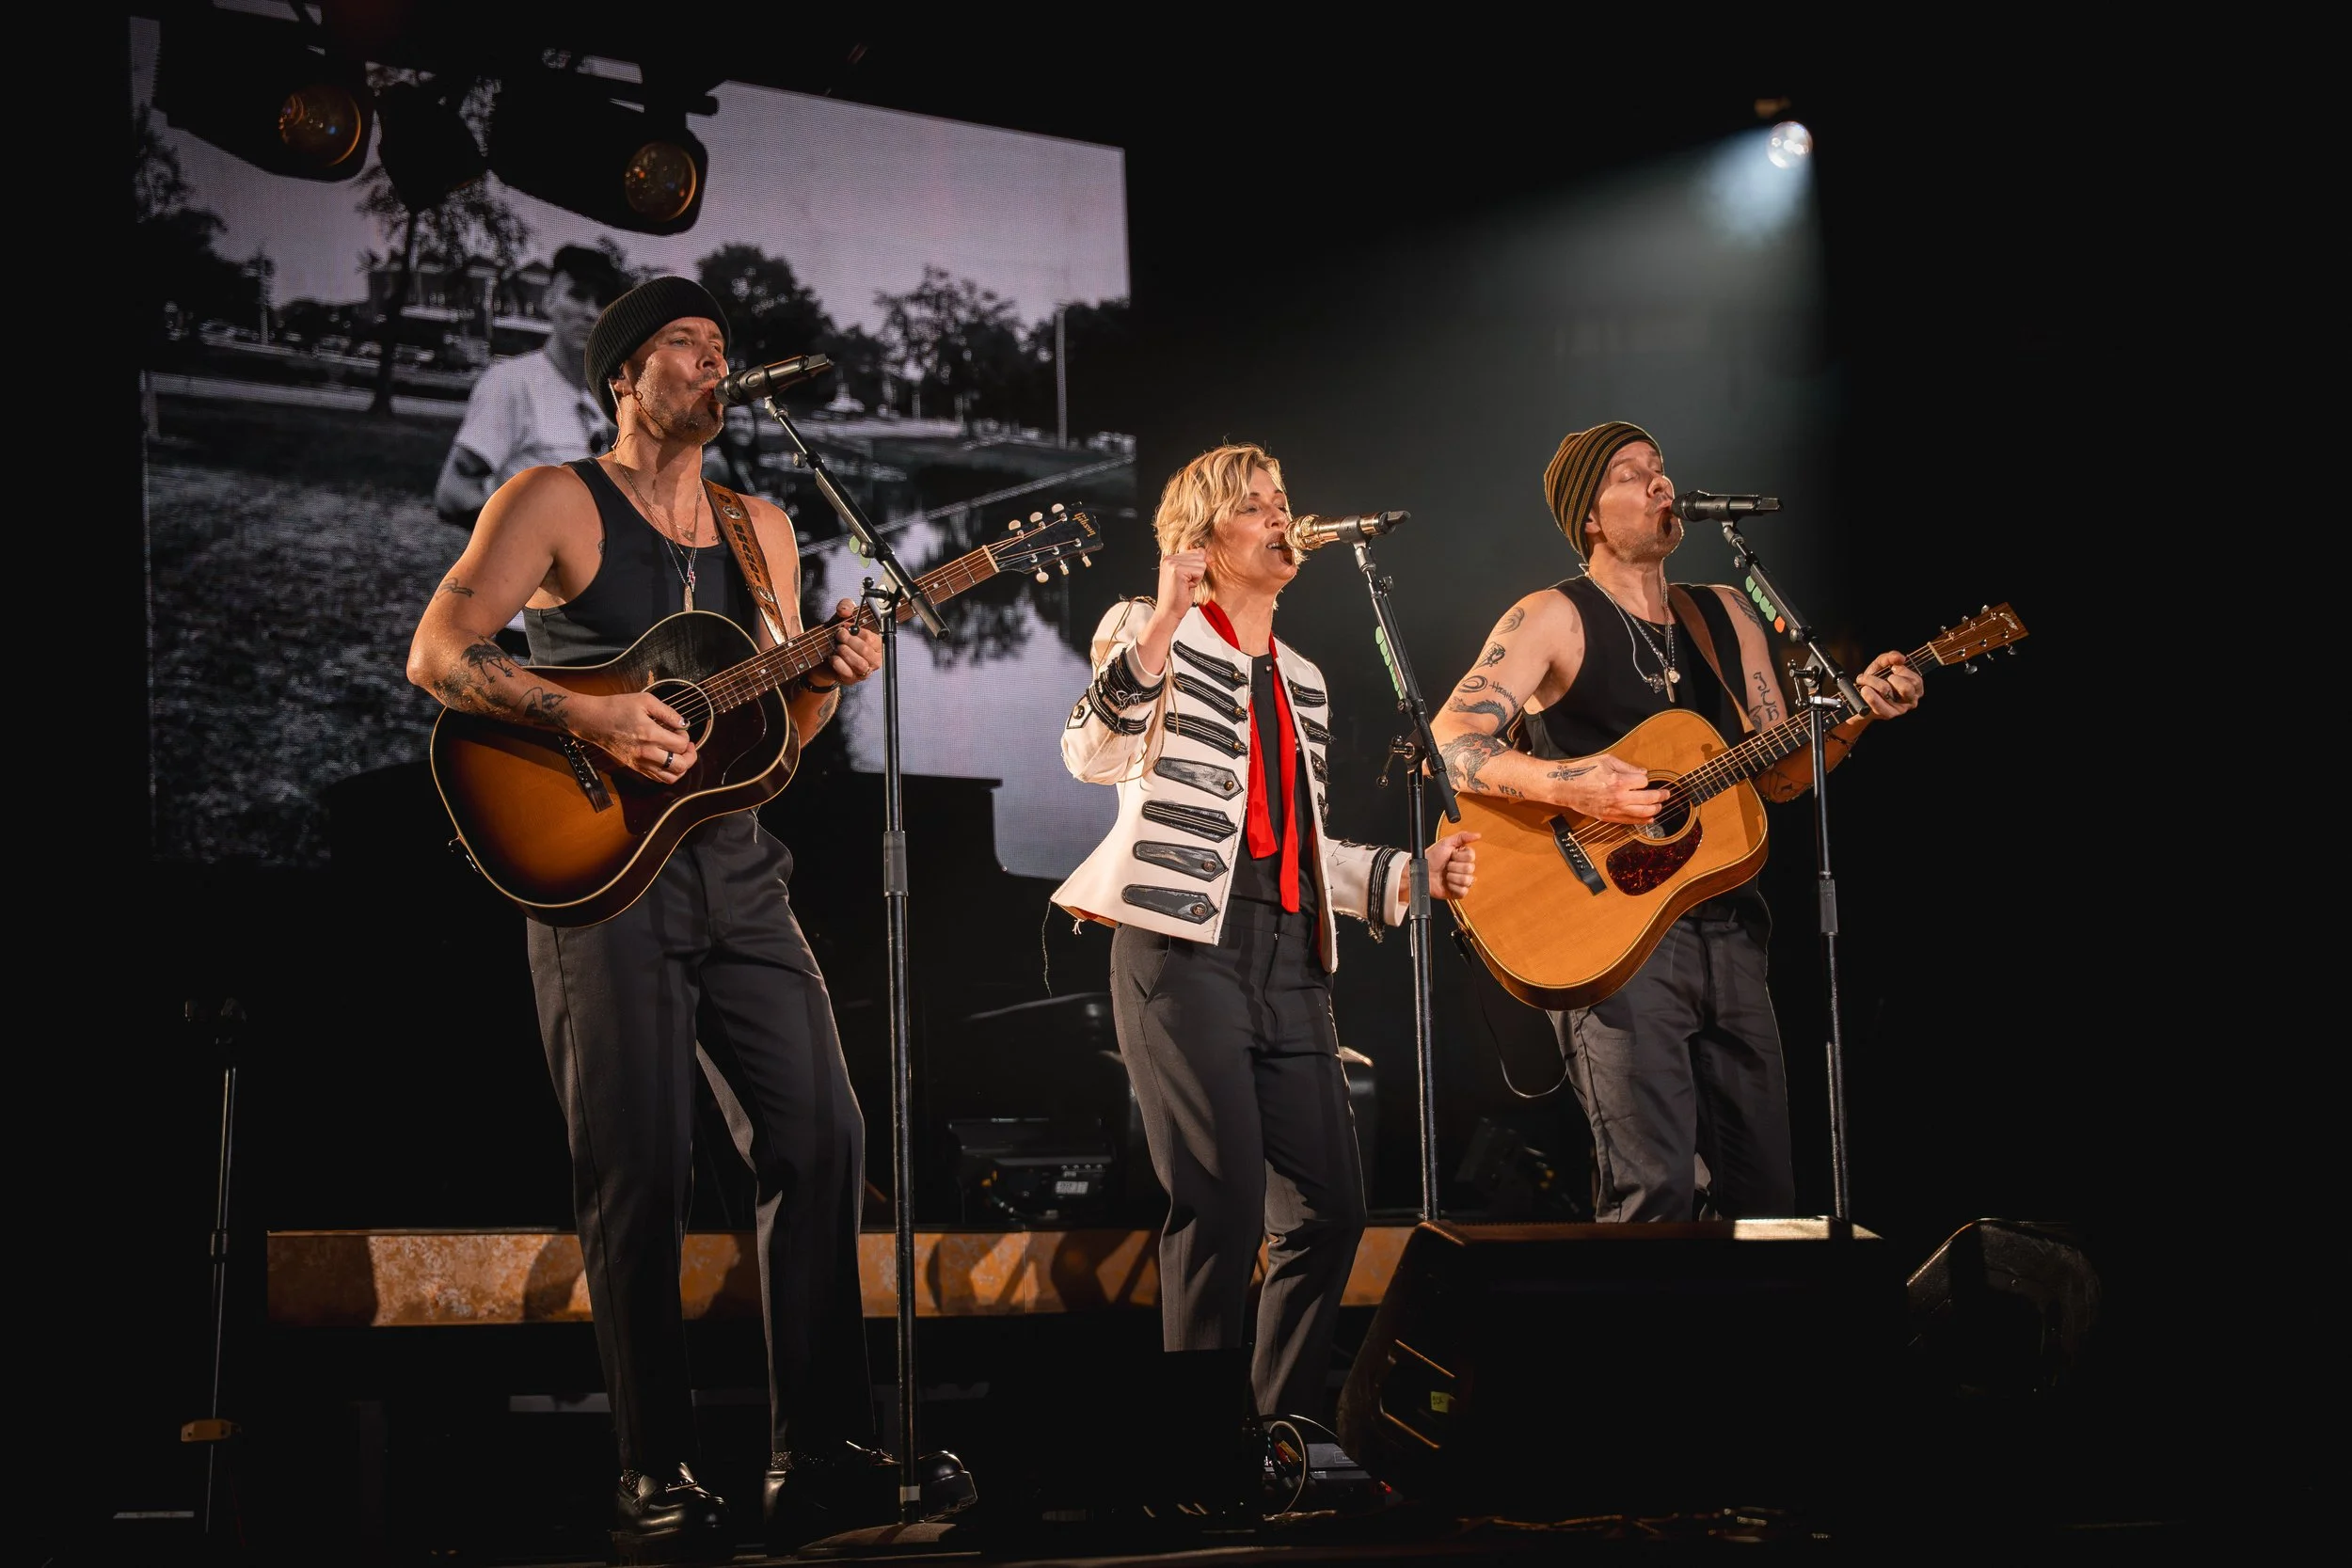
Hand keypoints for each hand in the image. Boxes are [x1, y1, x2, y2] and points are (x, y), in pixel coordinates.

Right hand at [579, 691, 697, 781]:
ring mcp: (640, 763)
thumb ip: (668, 712)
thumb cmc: (617, 708)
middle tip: (688, 746)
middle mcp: (646, 753)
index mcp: (650, 735)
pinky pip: (658, 779)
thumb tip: (684, 723)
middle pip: (681, 766)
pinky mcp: (635, 767)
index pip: (681, 745)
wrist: (593, 721)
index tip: (680, 729)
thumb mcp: (645, 701)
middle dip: (691, 756)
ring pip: (671, 778)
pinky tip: (668, 760)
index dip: (686, 737)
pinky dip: (668, 773)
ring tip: (681, 755)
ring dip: (681, 768)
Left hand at [818, 599, 883, 687]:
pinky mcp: (852, 679)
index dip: (857, 632)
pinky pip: (848, 673)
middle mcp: (874, 659)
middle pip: (865, 651)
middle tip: (839, 635)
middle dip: (850, 641)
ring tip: (837, 646)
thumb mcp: (842, 617)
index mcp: (877, 644)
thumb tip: (845, 610)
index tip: (845, 627)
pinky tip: (832, 657)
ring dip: (845, 653)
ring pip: (859, 663)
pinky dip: (838, 664)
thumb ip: (846, 606)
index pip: (871, 638)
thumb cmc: (839, 637)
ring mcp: (864, 671)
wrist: (824, 656)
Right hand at [1152, 550, 1206, 622]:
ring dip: (1197, 578)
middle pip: (1200, 556)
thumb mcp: (1187, 577)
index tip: (1191, 579)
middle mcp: (1169, 558)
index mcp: (1169, 559)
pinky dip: (1196, 582)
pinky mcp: (1177, 570)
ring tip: (1185, 586)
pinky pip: (1199, 571)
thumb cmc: (1178, 598)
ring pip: (1201, 564)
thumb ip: (1193, 563)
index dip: (1199, 565)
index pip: (1195, 552)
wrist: (1168, 613)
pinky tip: (1185, 587)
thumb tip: (1205, 552)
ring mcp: (1172, 563)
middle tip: (1185, 585)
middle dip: (1197, 573)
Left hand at [1423, 830, 1479, 903]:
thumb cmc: (1431, 857)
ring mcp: (1461, 881)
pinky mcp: (1458, 892)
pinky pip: (1463, 891)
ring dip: (1453, 877)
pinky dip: (1453, 887)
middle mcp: (1464, 868)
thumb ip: (1463, 837)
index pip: (1471, 856)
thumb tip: (1477, 835)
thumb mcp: (1446, 842)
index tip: (1451, 855)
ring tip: (1445, 875)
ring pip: (1467, 880)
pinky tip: (1447, 884)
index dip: (1459, 856)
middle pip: (1470, 868)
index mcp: (1463, 856)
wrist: (1421, 872)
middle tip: (1446, 866)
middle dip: (1454, 867)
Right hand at [1551, 752, 1670, 822]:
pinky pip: (1630, 822)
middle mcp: (1619, 798)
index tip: (1644, 778)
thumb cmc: (1583, 771)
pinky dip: (1643, 821)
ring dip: (1655, 809)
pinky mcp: (1609, 817)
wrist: (1565, 787)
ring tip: (1660, 806)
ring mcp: (1615, 810)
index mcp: (1619, 781)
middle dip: (1661, 796)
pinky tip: (1649, 819)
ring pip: (1643, 813)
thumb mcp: (1606, 761)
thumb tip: (1643, 773)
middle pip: (1649, 799)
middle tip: (1666, 794)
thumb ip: (1627, 767)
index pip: (1644, 781)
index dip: (1646, 779)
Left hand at [1855, 651, 1921, 718]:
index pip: (1916, 680)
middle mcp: (1910, 701)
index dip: (1902, 671)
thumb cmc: (1875, 680)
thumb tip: (1900, 658)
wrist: (1860, 697)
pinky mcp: (1887, 715)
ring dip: (1873, 681)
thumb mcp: (1882, 665)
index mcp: (1915, 688)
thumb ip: (1890, 657)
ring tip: (1865, 680)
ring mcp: (1899, 710)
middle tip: (1883, 676)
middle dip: (1890, 678)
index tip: (1892, 669)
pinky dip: (1870, 695)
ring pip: (1887, 691)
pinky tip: (1865, 690)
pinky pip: (1879, 705)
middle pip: (1906, 688)